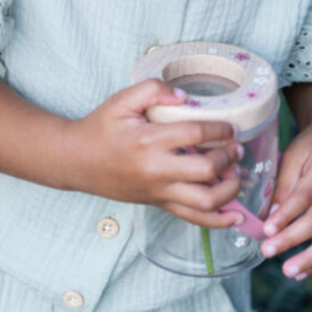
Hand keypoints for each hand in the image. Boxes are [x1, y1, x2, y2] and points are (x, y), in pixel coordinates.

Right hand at [67, 79, 244, 228]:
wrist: (76, 160)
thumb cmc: (99, 128)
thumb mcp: (121, 100)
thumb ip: (152, 90)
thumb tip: (185, 96)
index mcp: (148, 140)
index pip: (196, 134)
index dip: (220, 129)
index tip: (230, 127)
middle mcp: (156, 169)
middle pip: (207, 169)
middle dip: (229, 157)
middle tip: (235, 148)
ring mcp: (158, 191)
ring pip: (206, 201)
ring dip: (230, 189)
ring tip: (234, 174)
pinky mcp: (158, 203)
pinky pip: (193, 219)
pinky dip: (219, 221)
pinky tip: (234, 215)